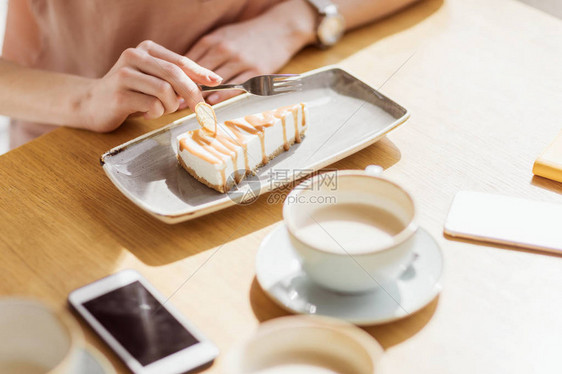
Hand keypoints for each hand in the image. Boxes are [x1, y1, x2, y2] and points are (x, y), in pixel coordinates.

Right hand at [82, 40, 221, 131]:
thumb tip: (211, 81)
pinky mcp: (118, 95)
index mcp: (146, 49)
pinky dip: (155, 114)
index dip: (201, 73)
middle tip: (201, 110)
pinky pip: (152, 106)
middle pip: (175, 75)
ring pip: (165, 92)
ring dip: (170, 107)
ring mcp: (124, 75)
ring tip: (160, 109)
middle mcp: (134, 56)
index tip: (217, 82)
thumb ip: (177, 79)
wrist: (92, 104)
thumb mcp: (154, 80)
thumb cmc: (130, 93)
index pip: (180, 61)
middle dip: (193, 95)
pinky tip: (145, 113)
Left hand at [185, 0, 315, 104]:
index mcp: (213, 40)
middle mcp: (225, 50)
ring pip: (216, 82)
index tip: (167, 88)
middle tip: (173, 102)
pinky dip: (223, 95)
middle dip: (185, 89)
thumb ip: (204, 51)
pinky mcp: (256, 71)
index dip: (177, 76)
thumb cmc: (247, 35)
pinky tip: (212, 102)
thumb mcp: (222, 36)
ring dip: (201, 95)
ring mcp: (241, 61)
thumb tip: (183, 69)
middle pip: (199, 73)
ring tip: (188, 106)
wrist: (279, 28)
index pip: (189, 60)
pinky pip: (236, 86)